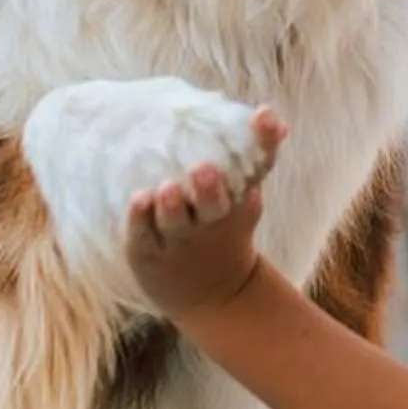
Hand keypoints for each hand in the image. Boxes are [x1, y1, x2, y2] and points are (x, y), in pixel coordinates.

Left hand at [124, 107, 285, 320]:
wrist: (214, 296)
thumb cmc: (225, 230)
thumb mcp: (244, 199)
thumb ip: (250, 158)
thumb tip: (268, 112)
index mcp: (239, 203)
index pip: (257, 168)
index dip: (263, 142)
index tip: (263, 115)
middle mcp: (212, 223)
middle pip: (215, 206)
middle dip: (209, 189)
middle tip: (203, 169)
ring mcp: (181, 241)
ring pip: (176, 223)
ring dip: (172, 207)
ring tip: (167, 189)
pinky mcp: (150, 253)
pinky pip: (144, 236)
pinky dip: (140, 220)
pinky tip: (139, 200)